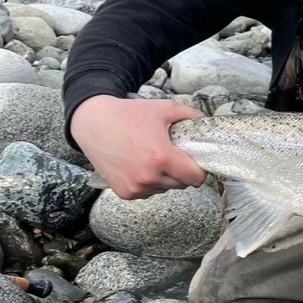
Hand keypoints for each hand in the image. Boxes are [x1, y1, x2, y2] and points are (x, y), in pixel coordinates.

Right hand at [70, 95, 206, 198]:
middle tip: (174, 154)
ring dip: (166, 177)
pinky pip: (149, 192)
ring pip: (165, 189)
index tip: (196, 160)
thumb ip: (192, 116)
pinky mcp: (124, 193)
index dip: (200, 169)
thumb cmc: (129, 115)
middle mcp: (148, 177)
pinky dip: (150, 182)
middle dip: (183, 171)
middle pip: (182, 184)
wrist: (93, 123)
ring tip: (154, 157)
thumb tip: (208, 123)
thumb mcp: (165, 109)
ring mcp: (135, 188)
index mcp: (161, 158)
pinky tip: (141, 165)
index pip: (196, 177)